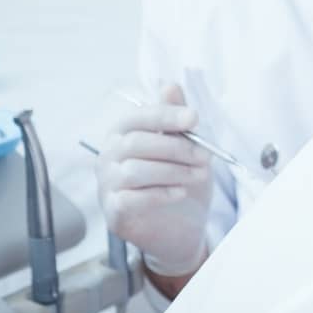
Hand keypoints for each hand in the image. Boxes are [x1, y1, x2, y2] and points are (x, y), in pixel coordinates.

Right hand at [95, 84, 214, 276]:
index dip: (166, 115)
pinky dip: (161, 193)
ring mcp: (106, 185)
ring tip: (199, 175)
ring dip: (174, 171)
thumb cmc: (180, 179)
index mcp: (123, 133)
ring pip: (136, 170)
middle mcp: (108, 156)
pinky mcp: (113, 213)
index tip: (194, 119)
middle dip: (176, 147)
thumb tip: (169, 86)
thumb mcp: (185, 146)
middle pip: (136, 142)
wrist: (182, 227)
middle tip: (205, 156)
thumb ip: (175, 119)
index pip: (137, 117)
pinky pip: (132, 198)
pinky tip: (181, 192)